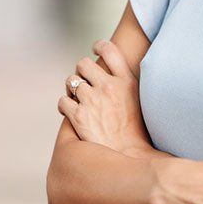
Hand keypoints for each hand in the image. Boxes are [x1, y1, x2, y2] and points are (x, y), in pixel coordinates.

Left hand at [58, 39, 152, 155]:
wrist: (130, 157)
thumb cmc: (137, 132)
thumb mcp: (140, 101)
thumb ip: (126, 84)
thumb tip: (112, 73)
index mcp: (126, 81)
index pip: (109, 49)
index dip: (99, 46)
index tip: (95, 49)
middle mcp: (108, 87)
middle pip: (83, 63)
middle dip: (81, 72)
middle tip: (85, 83)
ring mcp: (92, 101)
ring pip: (70, 82)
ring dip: (72, 90)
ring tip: (79, 101)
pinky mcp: (78, 116)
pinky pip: (62, 101)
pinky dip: (65, 107)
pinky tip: (72, 113)